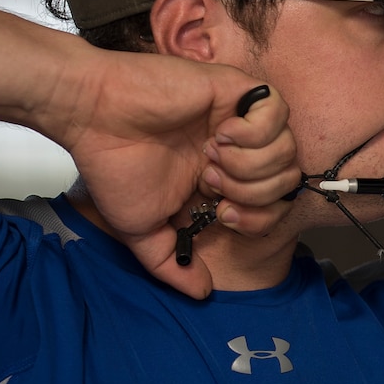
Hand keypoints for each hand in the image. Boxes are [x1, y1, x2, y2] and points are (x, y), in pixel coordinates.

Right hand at [50, 50, 297, 297]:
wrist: (94, 116)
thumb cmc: (113, 166)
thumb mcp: (142, 230)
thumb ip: (172, 265)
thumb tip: (203, 293)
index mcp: (222, 180)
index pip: (273, 206)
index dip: (256, 218)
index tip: (219, 211)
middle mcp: (237, 151)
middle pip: (287, 181)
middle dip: (254, 192)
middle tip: (211, 180)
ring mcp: (239, 120)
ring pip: (288, 149)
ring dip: (251, 162)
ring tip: (211, 155)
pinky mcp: (235, 90)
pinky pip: (278, 111)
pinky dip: (255, 131)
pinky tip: (221, 133)